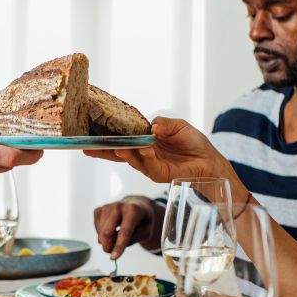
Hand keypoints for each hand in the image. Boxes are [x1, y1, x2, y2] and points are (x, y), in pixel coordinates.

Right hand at [85, 116, 233, 183]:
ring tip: (118, 148)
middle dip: (102, 151)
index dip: (108, 138)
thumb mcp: (177, 126)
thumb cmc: (193, 142)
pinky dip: (146, 156)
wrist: (208, 160)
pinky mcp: (159, 173)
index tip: (91, 134)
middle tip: (87, 148)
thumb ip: (163, 123)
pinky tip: (145, 148)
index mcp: (144, 141)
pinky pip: (149, 164)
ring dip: (124, 153)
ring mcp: (149, 165)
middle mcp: (143, 154)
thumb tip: (150, 126)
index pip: (122, 139)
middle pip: (118, 153)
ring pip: (131, 160)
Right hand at [93, 196, 160, 258]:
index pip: (124, 232)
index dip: (118, 246)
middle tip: (111, 252)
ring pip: (100, 232)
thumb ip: (132, 239)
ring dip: (106, 240)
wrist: (136, 205)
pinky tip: (110, 230)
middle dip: (108, 246)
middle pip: (107, 232)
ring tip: (116, 238)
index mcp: (133, 210)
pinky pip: (96, 228)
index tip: (113, 258)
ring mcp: (107, 207)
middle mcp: (119, 206)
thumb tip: (113, 245)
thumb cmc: (142, 220)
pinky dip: (101, 233)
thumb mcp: (146, 232)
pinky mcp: (99, 209)